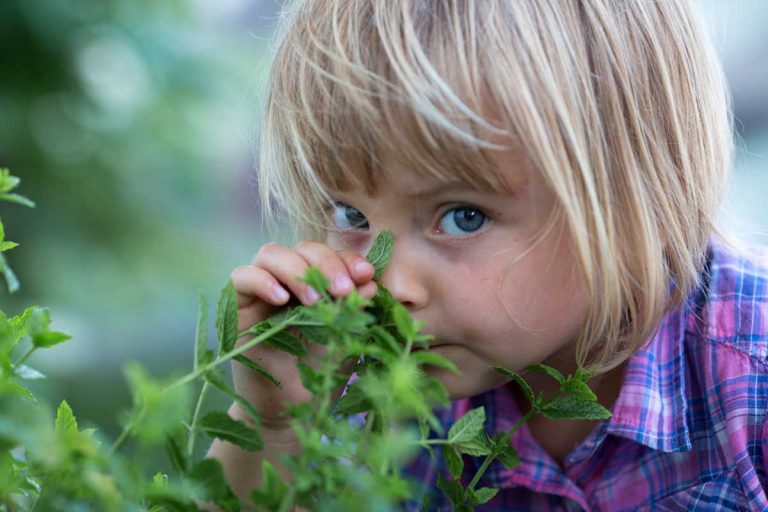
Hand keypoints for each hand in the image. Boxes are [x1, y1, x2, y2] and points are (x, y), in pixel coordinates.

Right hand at [228, 240, 377, 432]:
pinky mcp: (235, 308)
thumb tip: (370, 280)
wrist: (293, 411)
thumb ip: (356, 308)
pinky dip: (262, 281)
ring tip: (316, 301)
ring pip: (271, 254)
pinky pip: (241, 277)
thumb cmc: (322, 373)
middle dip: (327, 264)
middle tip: (344, 292)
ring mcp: (260, 291)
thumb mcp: (346, 337)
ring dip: (297, 271)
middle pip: (302, 248)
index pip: (330, 254)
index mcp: (316, 282)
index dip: (347, 259)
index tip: (367, 275)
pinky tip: (282, 301)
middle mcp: (287, 280)